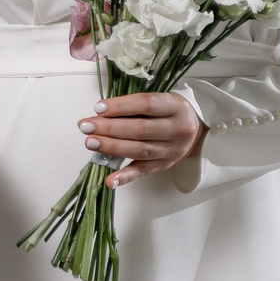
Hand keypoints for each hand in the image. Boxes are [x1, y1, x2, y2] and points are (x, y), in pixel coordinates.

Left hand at [80, 91, 204, 186]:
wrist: (193, 129)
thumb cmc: (168, 111)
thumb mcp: (159, 100)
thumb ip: (134, 106)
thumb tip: (101, 115)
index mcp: (175, 106)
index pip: (146, 104)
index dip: (121, 106)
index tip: (98, 108)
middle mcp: (177, 129)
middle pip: (140, 129)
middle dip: (110, 128)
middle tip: (86, 126)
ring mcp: (171, 150)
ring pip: (140, 150)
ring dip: (112, 147)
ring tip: (90, 142)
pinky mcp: (164, 165)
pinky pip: (143, 171)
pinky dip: (125, 177)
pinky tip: (110, 180)